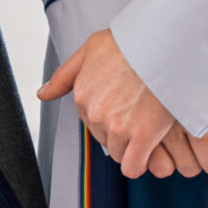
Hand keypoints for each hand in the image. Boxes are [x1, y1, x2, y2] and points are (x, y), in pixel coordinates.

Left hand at [37, 30, 207, 177]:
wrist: (164, 42)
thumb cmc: (132, 41)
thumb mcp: (90, 49)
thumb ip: (64, 75)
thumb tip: (42, 94)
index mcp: (82, 94)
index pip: (90, 122)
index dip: (109, 116)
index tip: (125, 106)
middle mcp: (95, 113)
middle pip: (104, 138)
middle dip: (119, 132)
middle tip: (139, 114)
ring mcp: (118, 126)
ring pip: (119, 153)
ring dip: (132, 146)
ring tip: (148, 126)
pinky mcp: (142, 136)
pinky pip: (134, 166)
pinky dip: (140, 163)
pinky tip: (149, 152)